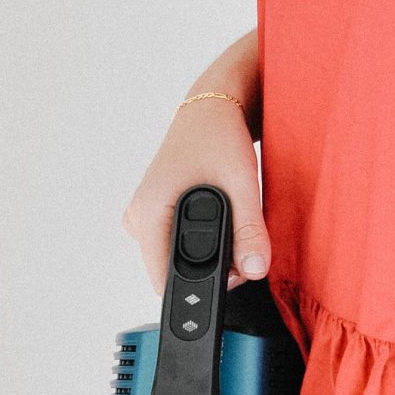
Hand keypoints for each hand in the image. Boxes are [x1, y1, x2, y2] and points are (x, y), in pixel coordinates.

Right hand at [122, 62, 268, 300]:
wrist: (212, 108)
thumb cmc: (218, 136)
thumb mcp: (241, 183)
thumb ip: (249, 230)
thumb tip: (255, 270)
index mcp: (148, 213)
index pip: (164, 281)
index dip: (199, 286)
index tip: (232, 277)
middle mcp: (139, 218)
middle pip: (173, 273)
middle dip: (211, 270)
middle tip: (243, 242)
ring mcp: (145, 216)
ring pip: (177, 260)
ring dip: (209, 255)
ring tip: (232, 220)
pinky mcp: (156, 213)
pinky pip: (177, 245)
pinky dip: (203, 242)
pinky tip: (221, 218)